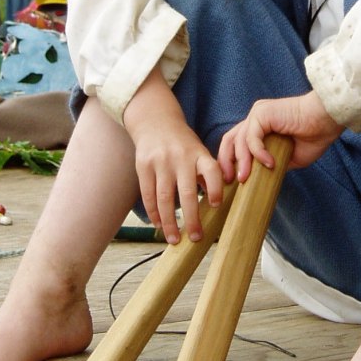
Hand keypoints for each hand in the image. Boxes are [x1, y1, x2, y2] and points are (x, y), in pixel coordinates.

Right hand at [123, 69, 228, 242]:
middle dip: (192, 218)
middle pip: (187, 193)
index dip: (215, 189)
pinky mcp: (144, 166)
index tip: (215, 206)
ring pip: (165, 198)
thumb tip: (216, 204)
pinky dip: (154, 212)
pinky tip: (158, 225)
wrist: (155, 121)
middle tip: (196, 238)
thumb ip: (207, 175)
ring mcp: (161, 162)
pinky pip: (148, 194)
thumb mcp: (199, 152)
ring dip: (170, 222)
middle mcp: (181, 158)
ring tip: (174, 239)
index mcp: (199, 154)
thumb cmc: (183, 143)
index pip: (211, 171)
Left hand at [217, 91, 342, 181]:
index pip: (236, 143)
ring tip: (246, 178)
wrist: (326, 120)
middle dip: (226, 162)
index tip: (232, 181)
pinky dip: (258, 153)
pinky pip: (252, 137)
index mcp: (260, 127)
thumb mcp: (290, 157)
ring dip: (242, 161)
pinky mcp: (262, 113)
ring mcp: (257, 114)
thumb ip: (273, 164)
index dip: (231, 162)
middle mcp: (256, 118)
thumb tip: (260, 179)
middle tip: (230, 181)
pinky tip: (269, 164)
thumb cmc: (314, 136)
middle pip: (229, 140)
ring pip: (239, 141)